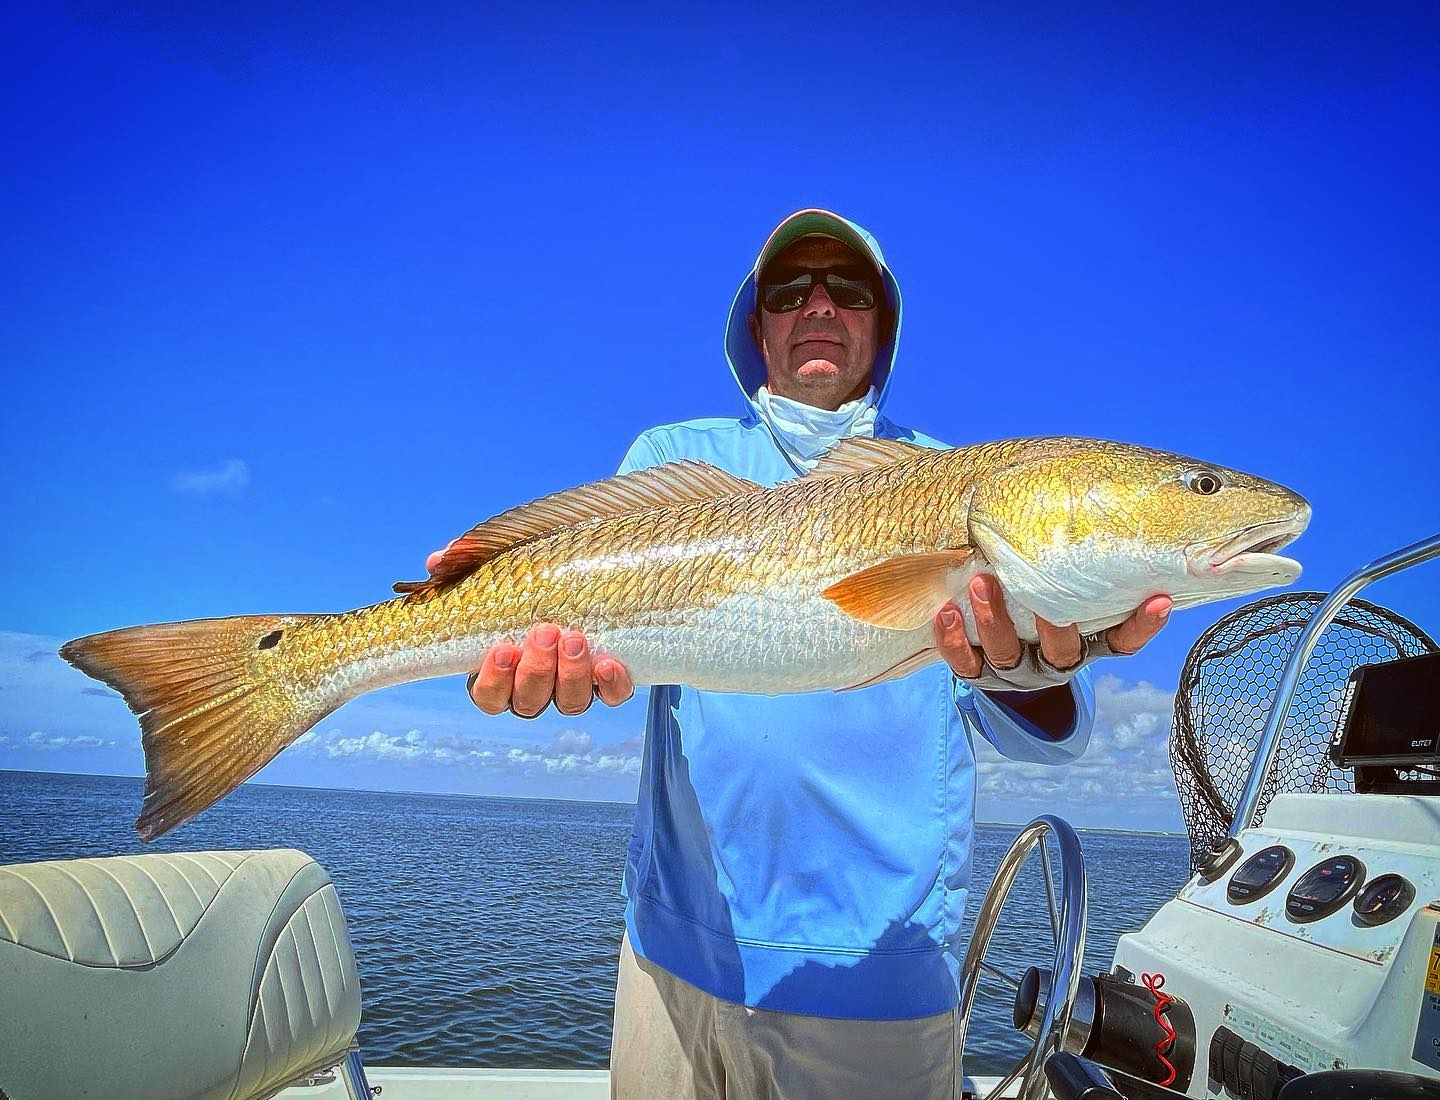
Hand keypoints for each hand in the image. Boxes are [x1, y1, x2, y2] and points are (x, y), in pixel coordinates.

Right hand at [425, 550, 634, 717]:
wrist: (588, 573)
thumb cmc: (528, 579)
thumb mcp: (496, 567)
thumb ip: (464, 565)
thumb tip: (435, 561)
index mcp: (502, 673)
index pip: (489, 695)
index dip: (495, 679)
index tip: (502, 648)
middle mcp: (537, 688)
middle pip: (530, 701)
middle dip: (536, 669)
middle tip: (545, 631)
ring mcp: (573, 687)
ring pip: (569, 703)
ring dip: (571, 674)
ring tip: (574, 638)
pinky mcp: (608, 682)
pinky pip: (612, 695)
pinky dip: (612, 686)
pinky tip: (609, 663)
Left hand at [933, 574, 1171, 684]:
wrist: (999, 656)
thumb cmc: (1042, 598)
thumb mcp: (1067, 587)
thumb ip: (1080, 560)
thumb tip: (1099, 493)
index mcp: (1086, 641)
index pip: (1123, 641)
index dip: (1143, 625)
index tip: (1161, 599)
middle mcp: (1054, 661)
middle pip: (1062, 650)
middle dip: (1053, 622)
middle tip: (1041, 591)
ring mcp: (1016, 671)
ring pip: (1007, 654)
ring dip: (994, 619)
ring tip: (983, 581)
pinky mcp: (978, 674)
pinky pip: (963, 663)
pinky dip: (954, 639)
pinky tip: (946, 611)